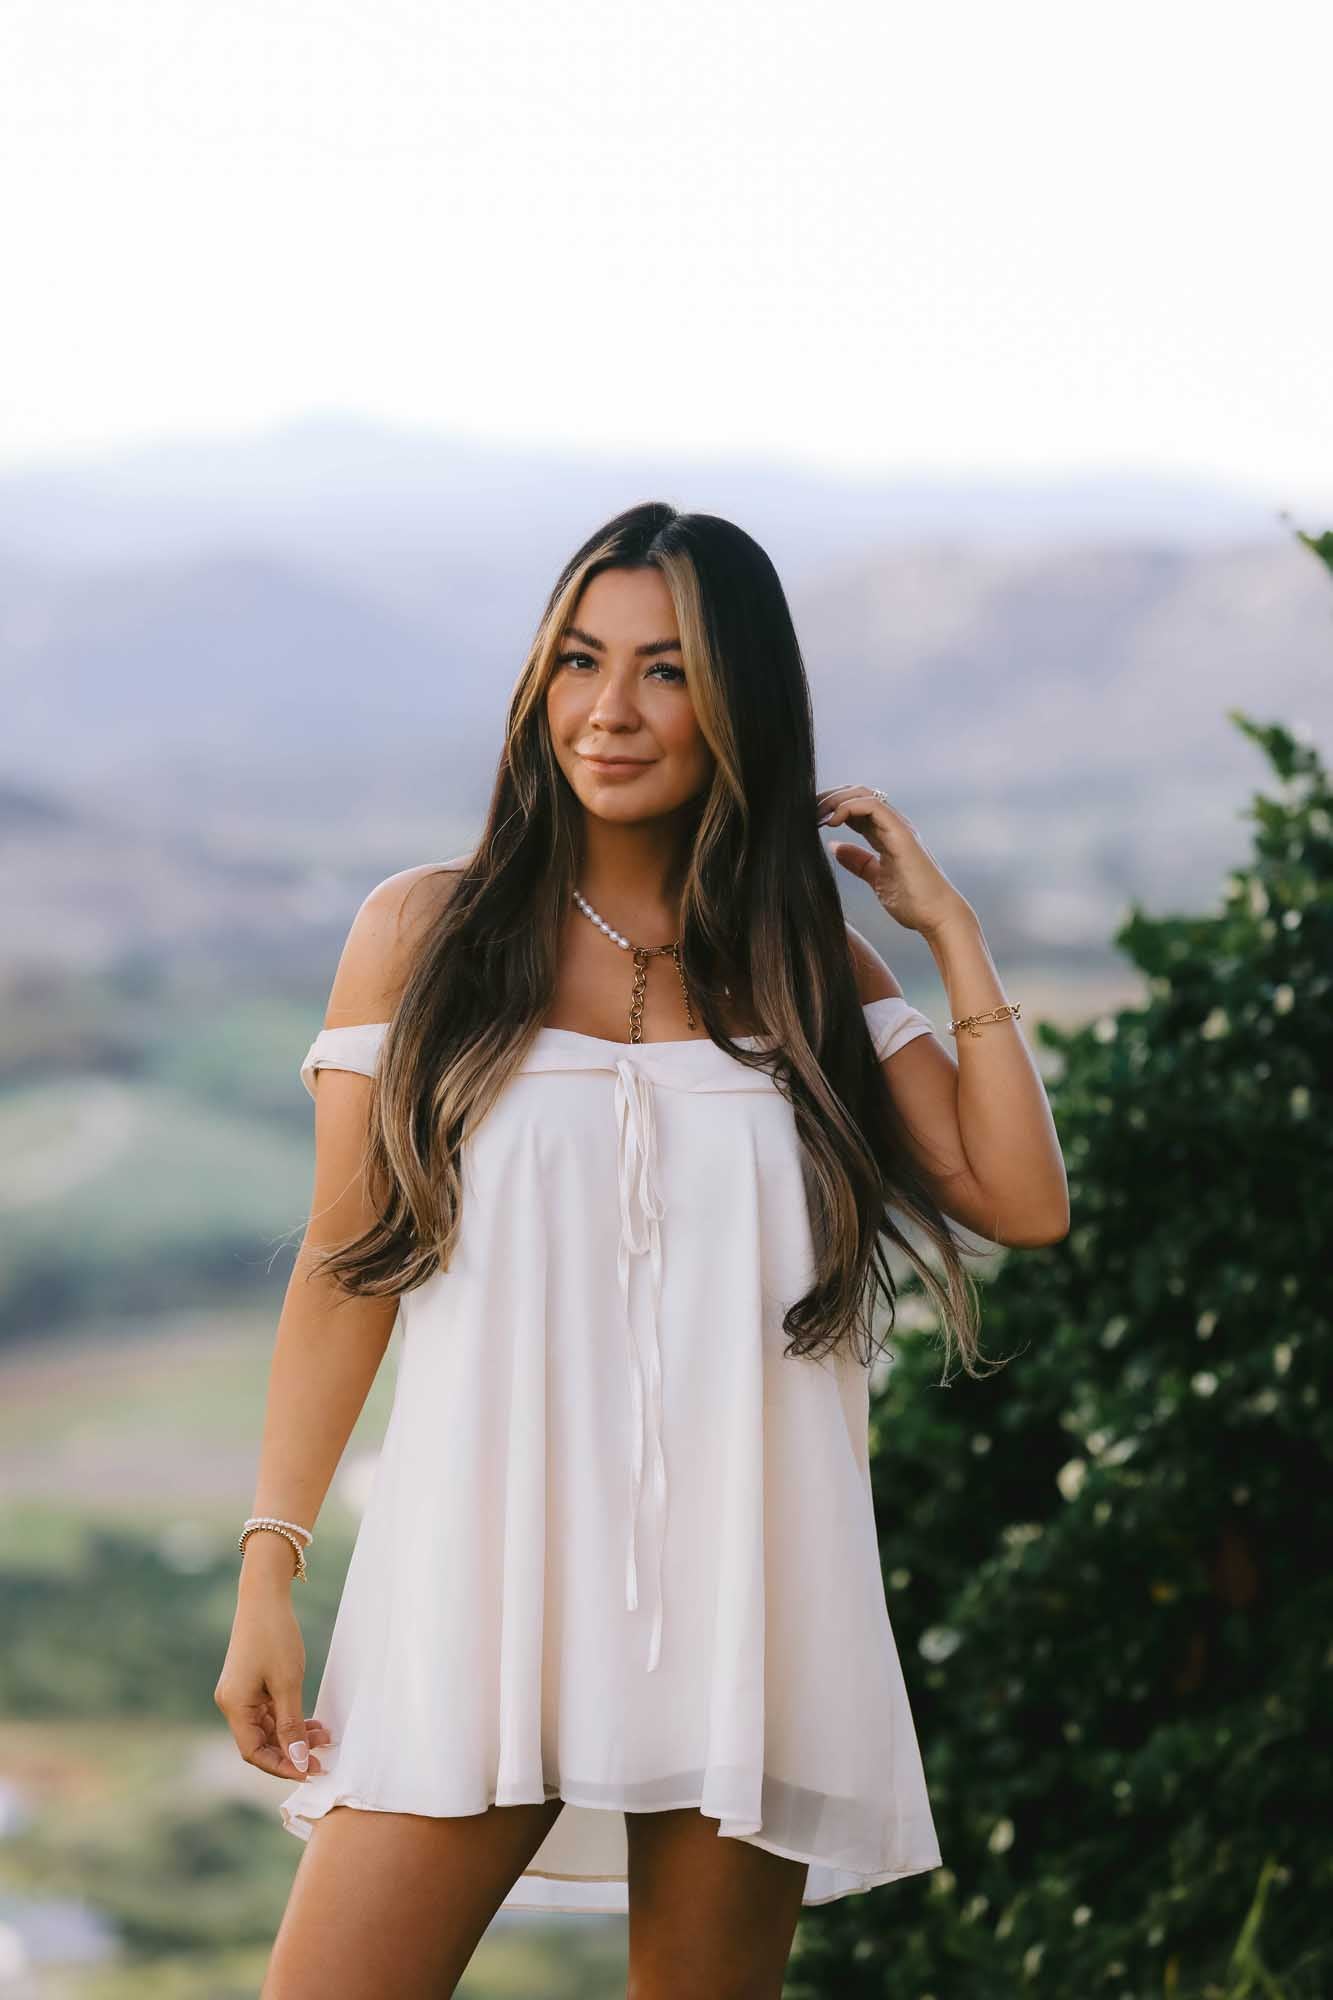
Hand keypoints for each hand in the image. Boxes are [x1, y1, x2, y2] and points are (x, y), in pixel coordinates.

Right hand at [214, 1597, 333, 1782]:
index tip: (310, 1772)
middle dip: (291, 1753)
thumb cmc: (275, 1635)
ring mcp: (240, 1694)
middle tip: (322, 1758)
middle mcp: (232, 1703)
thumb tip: (299, 1761)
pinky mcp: (250, 1685)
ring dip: (294, 1735)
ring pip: (267, 1729)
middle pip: (260, 1743)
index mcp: (234, 1706)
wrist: (264, 1596)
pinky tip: (312, 1723)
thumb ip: (292, 1725)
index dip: (281, 1766)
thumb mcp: (288, 1683)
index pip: (254, 1752)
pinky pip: (269, 1713)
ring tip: (325, 1737)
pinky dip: (290, 1720)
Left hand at [816, 784, 971, 937]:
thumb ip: (858, 862)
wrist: (937, 916)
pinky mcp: (902, 834)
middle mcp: (893, 826)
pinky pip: (873, 806)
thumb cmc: (913, 902)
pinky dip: (849, 807)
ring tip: (817, 815)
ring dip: (835, 800)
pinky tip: (833, 821)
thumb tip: (835, 848)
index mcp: (886, 835)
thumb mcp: (876, 879)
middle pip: (857, 795)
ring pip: (864, 794)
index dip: (831, 809)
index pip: (855, 809)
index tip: (809, 820)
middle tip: (806, 812)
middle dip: (829, 799)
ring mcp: (899, 827)